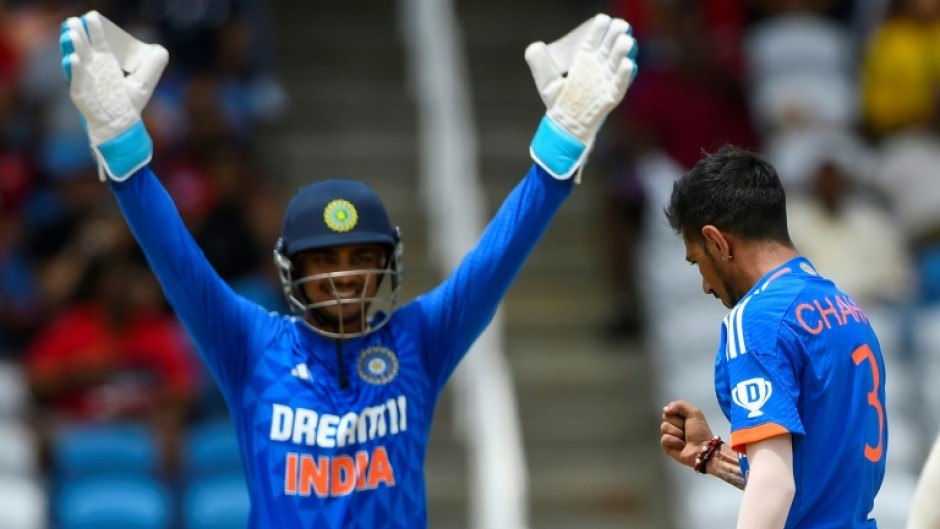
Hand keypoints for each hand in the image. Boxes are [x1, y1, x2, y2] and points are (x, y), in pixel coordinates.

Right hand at [60, 11, 167, 180]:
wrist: (122, 126)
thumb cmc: (129, 104)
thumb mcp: (144, 83)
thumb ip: (152, 66)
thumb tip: (161, 49)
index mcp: (105, 63)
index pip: (98, 42)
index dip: (95, 29)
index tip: (92, 16)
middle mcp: (93, 69)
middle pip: (84, 48)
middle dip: (79, 34)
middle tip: (75, 21)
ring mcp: (85, 81)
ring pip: (76, 61)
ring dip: (73, 47)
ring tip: (72, 35)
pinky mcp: (80, 95)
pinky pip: (75, 81)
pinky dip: (73, 70)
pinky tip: (73, 59)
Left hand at [526, 14, 637, 179]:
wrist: (565, 128)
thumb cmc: (559, 104)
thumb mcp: (547, 83)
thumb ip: (540, 64)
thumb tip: (534, 47)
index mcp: (584, 62)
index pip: (593, 42)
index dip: (598, 30)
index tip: (602, 19)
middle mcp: (597, 70)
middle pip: (608, 49)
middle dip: (614, 37)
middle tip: (620, 25)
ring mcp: (605, 83)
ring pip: (616, 65)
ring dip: (622, 53)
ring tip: (625, 41)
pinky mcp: (610, 98)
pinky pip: (619, 86)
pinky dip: (624, 76)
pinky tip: (628, 64)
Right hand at [660, 400, 715, 468]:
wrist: (703, 448)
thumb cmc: (700, 431)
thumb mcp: (695, 413)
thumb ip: (680, 405)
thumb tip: (665, 409)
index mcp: (679, 417)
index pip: (668, 410)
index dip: (676, 413)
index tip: (685, 419)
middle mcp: (672, 425)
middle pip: (665, 418)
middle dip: (678, 424)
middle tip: (687, 430)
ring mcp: (668, 436)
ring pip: (664, 428)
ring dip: (678, 433)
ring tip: (685, 439)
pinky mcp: (666, 446)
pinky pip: (664, 439)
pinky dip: (675, 441)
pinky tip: (681, 445)